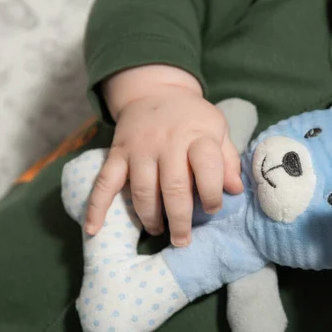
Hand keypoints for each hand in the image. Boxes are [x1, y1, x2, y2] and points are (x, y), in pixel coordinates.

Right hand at [84, 85, 242, 246]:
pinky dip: (97, 207)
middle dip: (180, 219)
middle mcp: (167, 142)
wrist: (156, 91)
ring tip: (159, 232)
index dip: (212, 192)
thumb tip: (236, 190)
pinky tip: (94, 229)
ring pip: (142, 190)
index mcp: (197, 135)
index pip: (207, 166)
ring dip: (150, 217)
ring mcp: (139, 149)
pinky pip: (105, 182)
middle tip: (183, 241)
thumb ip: (227, 160)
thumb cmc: (193, 118)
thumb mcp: (217, 129)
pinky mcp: (117, 153)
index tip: (213, 208)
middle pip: (174, 187)